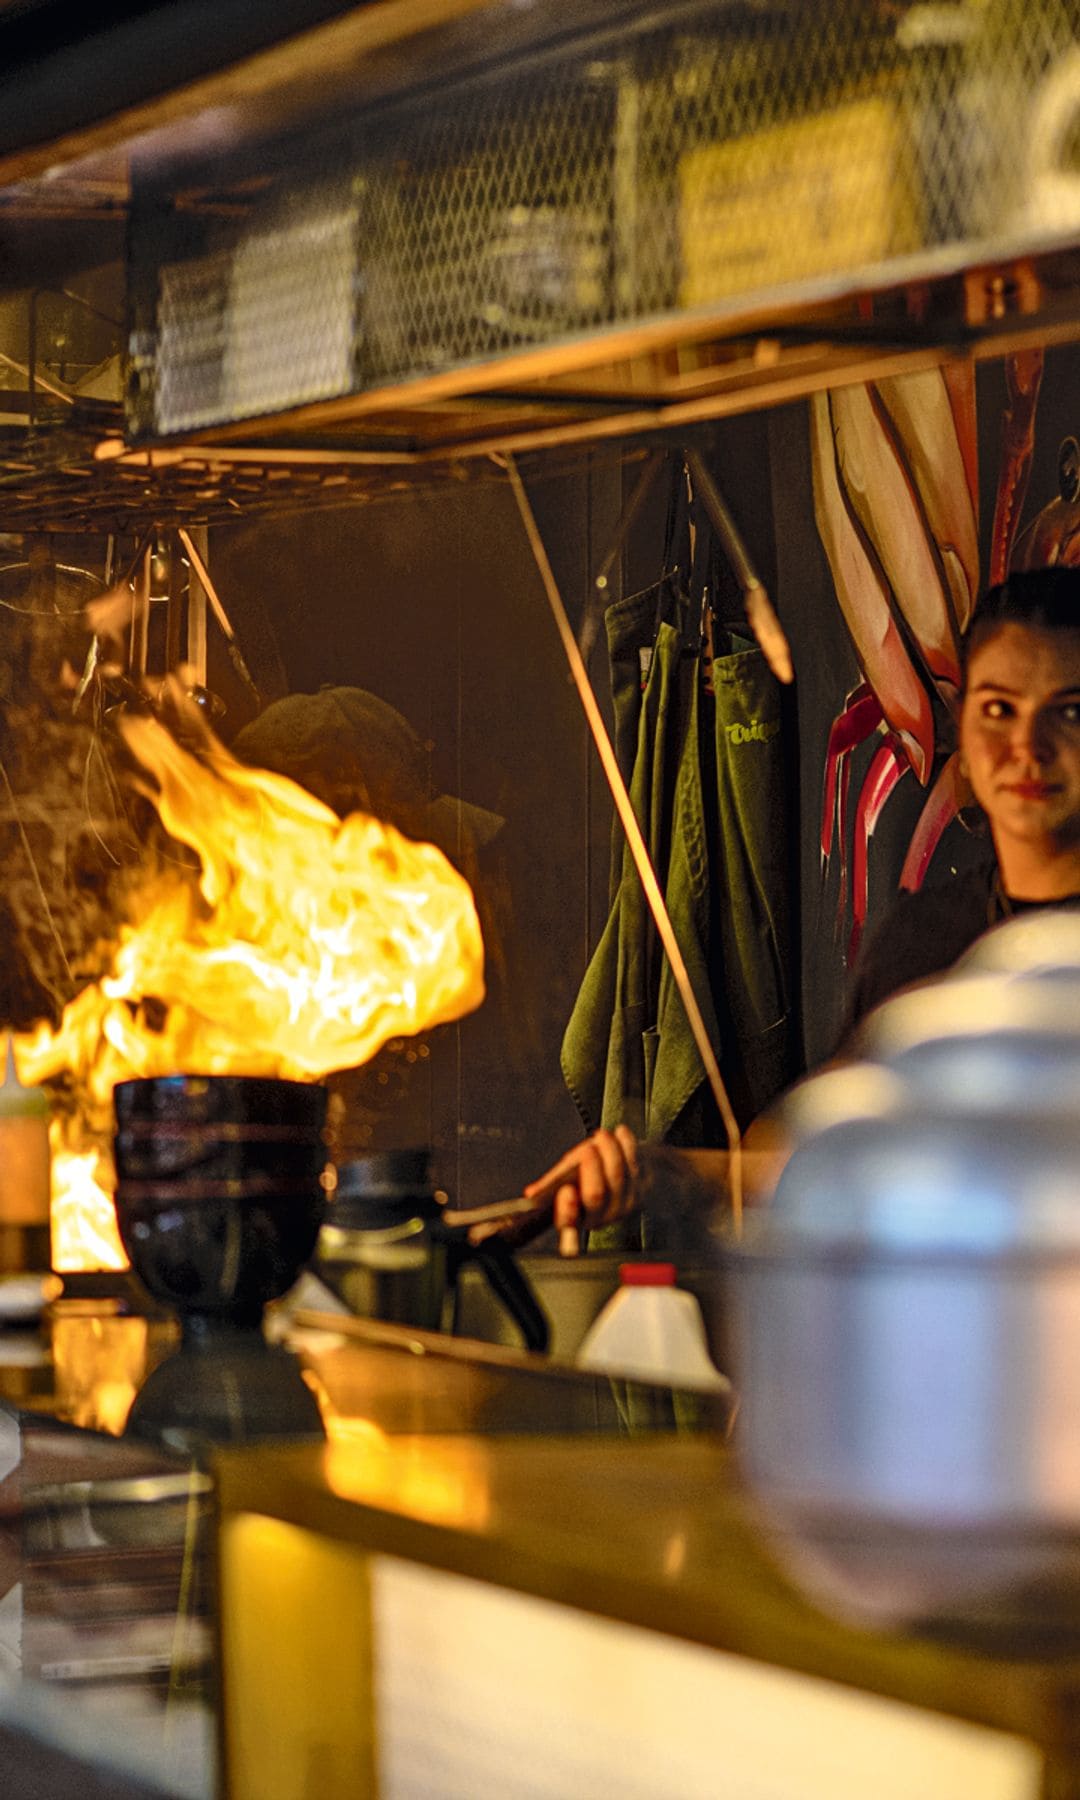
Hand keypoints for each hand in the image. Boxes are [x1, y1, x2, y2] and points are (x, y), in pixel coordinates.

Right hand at [523, 1126, 639, 1256]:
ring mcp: (624, 1205)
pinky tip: (621, 1134)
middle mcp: (601, 1216)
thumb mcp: (568, 1176)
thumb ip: (552, 1183)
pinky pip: (634, 1165)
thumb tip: (531, 1194)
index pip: (569, 1222)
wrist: (628, 1166)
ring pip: (616, 1176)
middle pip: (595, 1195)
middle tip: (587, 1150)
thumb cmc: (593, 1170)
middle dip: (590, 1168)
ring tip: (603, 1136)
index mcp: (577, 1216)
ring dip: (609, 1151)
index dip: (567, 1209)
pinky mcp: (642, 1189)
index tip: (566, 1190)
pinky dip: (627, 1145)